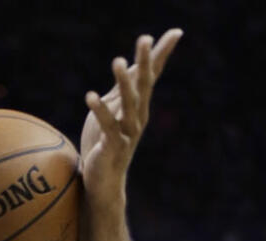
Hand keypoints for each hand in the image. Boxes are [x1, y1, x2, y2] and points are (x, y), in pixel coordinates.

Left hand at [79, 29, 181, 199]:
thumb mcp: (111, 114)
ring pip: (128, 104)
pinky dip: (99, 111)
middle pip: (144, 85)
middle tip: (145, 38)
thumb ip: (118, 92)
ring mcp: (127, 133)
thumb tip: (126, 65)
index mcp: (139, 108)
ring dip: (124, 82)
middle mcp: (138, 118)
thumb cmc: (104, 146)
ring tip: (117, 61)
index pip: (152, 76)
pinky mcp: (112, 147)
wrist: (102, 183)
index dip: (161, 55)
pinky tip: (90, 96)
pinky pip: (107, 126)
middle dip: (145, 61)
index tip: (176, 32)